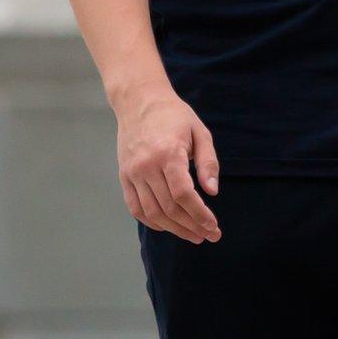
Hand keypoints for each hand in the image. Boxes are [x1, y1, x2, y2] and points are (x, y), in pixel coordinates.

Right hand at [112, 82, 219, 243]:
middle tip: (209, 235)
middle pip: (169, 207)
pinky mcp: (124, 177)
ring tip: (193, 235)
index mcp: (168, 153)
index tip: (213, 226)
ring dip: (174, 229)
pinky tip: (169, 227)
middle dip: (191, 225)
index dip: (199, 214)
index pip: (183, 194)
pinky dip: (152, 222)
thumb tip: (213, 192)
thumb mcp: (200, 132)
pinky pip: (135, 208)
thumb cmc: (174, 116)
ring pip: (152, 212)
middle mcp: (147, 166)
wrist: (139, 103)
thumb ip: (208, 162)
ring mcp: (132, 173)